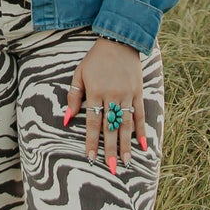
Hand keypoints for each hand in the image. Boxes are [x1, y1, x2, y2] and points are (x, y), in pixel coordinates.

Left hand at [63, 39, 147, 172]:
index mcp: (96, 92)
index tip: (91, 157)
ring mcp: (127, 94)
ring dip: (126, 145)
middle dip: (110, 149)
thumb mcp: (79, 74)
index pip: (92, 122)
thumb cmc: (95, 60)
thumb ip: (74, 97)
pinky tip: (143, 146)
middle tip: (110, 168)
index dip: (91, 140)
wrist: (119, 41)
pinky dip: (142, 131)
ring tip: (125, 162)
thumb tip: (66, 120)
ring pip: (126, 124)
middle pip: (110, 127)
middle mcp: (112, 95)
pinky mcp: (138, 92)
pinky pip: (141, 115)